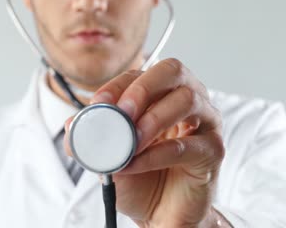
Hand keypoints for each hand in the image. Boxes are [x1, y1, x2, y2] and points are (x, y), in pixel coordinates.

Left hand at [64, 58, 227, 227]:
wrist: (161, 215)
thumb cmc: (141, 180)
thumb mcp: (107, 159)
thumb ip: (91, 140)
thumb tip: (72, 124)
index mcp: (162, 96)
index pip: (141, 74)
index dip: (119, 85)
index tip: (98, 104)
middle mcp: (188, 102)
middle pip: (173, 71)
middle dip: (143, 88)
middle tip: (122, 113)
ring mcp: (205, 124)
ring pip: (186, 101)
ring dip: (152, 120)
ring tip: (130, 144)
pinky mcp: (213, 151)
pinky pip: (187, 145)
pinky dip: (157, 154)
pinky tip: (137, 164)